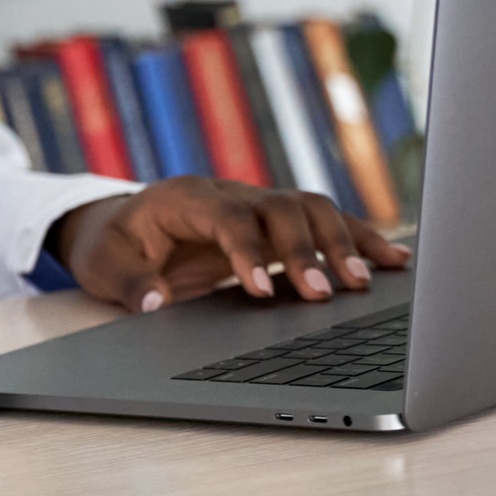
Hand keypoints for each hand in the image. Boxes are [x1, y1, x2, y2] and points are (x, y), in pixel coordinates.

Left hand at [54, 177, 413, 314]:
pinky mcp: (275, 223)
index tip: (261, 290)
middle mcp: (227, 192)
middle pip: (280, 207)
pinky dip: (358, 239)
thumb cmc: (112, 246)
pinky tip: (393, 261)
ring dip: (343, 242)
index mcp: (184, 198)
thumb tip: (153, 303)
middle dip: (306, 249)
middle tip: (325, 295)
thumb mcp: (102, 266)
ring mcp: (255, 203)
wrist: (119, 226)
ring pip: (311, 209)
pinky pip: (323, 224)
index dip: (248, 250)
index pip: (227, 217)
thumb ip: (128, 284)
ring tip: (367, 281)